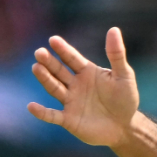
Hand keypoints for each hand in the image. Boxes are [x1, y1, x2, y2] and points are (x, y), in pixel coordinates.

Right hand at [27, 27, 139, 147]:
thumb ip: (117, 55)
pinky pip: (53, 115)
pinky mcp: (69, 119)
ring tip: (36, 67)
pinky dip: (42, 113)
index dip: (63, 50)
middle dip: (49, 62)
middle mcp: (74, 85)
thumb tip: (114, 29)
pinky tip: (31, 107)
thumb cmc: (125, 100)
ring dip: (45, 79)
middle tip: (40, 52)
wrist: (125, 127)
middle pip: (58, 71)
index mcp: (86, 72)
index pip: (72, 58)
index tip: (54, 40)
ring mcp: (70, 101)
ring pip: (54, 88)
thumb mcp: (124, 76)